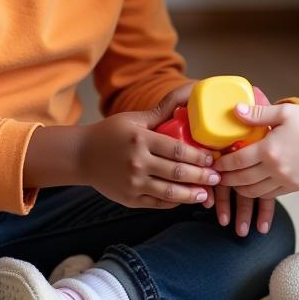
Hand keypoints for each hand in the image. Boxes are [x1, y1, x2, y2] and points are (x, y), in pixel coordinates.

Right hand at [77, 103, 219, 208]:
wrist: (81, 156)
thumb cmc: (110, 133)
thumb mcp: (134, 119)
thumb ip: (161, 112)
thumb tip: (187, 97)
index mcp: (140, 139)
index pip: (178, 150)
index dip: (199, 156)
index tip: (213, 158)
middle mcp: (137, 163)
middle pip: (178, 173)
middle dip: (202, 176)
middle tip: (218, 177)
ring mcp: (133, 183)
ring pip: (170, 192)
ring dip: (191, 194)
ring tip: (206, 194)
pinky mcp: (129, 199)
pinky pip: (157, 203)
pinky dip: (174, 202)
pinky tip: (185, 198)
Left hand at [209, 84, 274, 234]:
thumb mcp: (284, 112)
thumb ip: (258, 114)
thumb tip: (235, 110)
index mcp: (270, 149)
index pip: (237, 161)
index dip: (223, 164)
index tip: (214, 163)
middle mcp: (275, 169)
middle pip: (242, 180)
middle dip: (226, 179)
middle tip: (216, 176)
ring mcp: (285, 180)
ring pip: (254, 192)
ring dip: (239, 189)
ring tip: (231, 183)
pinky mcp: (295, 187)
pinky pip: (270, 195)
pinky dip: (257, 193)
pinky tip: (251, 186)